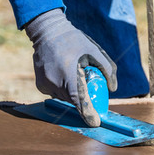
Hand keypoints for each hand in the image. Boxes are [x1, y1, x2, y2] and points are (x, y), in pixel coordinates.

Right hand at [24, 9, 116, 126]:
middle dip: (82, 99)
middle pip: (73, 101)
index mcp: (70, 75)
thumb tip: (113, 88)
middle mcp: (55, 83)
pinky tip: (63, 74)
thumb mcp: (95, 50)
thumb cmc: (73, 40)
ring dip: (72, 93)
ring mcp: (46, 85)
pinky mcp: (40, 85)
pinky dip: (62, 89)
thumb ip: (107, 69)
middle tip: (88, 88)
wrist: (47, 31)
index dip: (88, 114)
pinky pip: (55, 93)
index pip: (80, 101)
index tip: (95, 123)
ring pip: (64, 98)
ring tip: (73, 75)